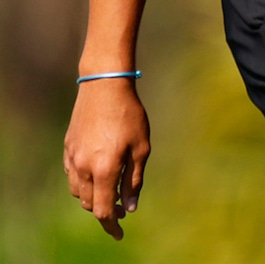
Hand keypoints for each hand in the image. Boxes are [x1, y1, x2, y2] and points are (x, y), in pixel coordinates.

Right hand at [63, 79, 149, 238]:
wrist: (105, 87)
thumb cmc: (129, 115)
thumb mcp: (141, 147)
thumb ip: (133, 180)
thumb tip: (128, 207)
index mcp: (104, 169)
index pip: (102, 210)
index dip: (111, 224)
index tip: (120, 232)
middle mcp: (83, 168)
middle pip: (89, 203)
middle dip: (103, 209)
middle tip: (121, 206)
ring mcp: (72, 158)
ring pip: (77, 192)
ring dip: (92, 197)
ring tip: (109, 189)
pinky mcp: (67, 148)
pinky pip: (72, 175)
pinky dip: (83, 182)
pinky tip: (96, 172)